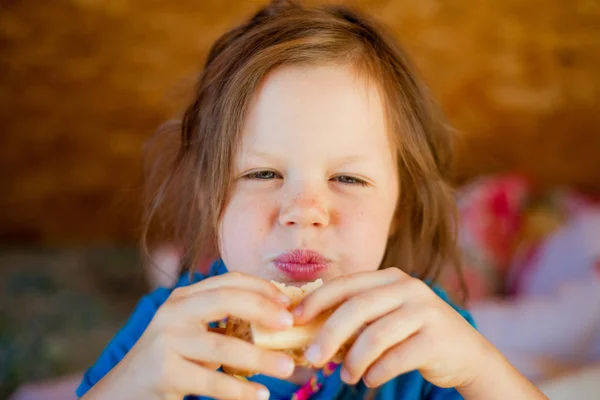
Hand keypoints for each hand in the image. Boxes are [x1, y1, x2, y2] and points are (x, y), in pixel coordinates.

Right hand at [83, 272, 295, 399]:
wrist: (122, 392)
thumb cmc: (169, 360)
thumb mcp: (192, 332)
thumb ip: (222, 322)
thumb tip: (275, 321)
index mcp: (184, 298)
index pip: (227, 281)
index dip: (260, 287)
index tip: (287, 302)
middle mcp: (173, 312)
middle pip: (225, 300)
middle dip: (262, 310)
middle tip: (290, 323)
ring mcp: (166, 341)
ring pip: (222, 345)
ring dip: (260, 357)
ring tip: (286, 367)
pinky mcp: (164, 372)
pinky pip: (211, 381)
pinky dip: (239, 390)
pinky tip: (260, 395)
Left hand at [293, 268, 489, 388]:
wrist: (465, 353)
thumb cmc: (413, 334)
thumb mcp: (386, 316)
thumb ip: (356, 316)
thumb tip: (308, 331)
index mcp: (389, 278)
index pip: (345, 284)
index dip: (316, 301)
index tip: (294, 320)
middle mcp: (408, 288)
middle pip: (356, 308)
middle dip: (328, 335)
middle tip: (312, 358)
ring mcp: (425, 311)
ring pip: (375, 336)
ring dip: (353, 361)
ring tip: (346, 377)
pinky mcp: (437, 338)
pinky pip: (396, 358)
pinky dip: (376, 372)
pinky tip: (369, 380)